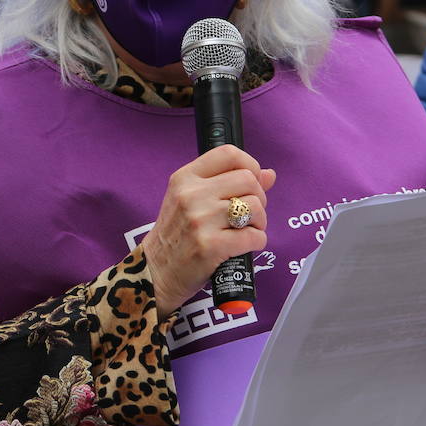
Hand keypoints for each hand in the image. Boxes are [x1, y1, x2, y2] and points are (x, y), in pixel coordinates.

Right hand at [141, 144, 276, 316]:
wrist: (155, 272)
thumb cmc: (176, 236)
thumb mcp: (191, 201)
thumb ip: (227, 184)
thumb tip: (269, 174)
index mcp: (185, 178)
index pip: (228, 154)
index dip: (250, 165)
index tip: (253, 181)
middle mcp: (192, 195)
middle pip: (248, 180)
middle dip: (259, 198)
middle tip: (250, 213)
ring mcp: (201, 220)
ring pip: (254, 207)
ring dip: (260, 221)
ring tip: (248, 229)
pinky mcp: (211, 246)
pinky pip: (254, 236)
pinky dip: (257, 241)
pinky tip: (245, 245)